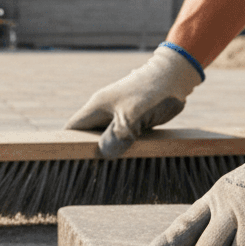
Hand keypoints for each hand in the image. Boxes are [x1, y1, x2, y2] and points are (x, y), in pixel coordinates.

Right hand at [64, 44, 202, 157]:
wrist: (177, 75)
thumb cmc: (152, 93)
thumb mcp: (132, 117)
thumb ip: (116, 137)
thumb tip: (104, 153)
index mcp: (97, 107)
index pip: (72, 129)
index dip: (67, 146)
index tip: (71, 163)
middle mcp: (104, 109)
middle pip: (88, 135)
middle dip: (90, 151)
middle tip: (95, 169)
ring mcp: (118, 112)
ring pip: (106, 136)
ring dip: (110, 149)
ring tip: (113, 165)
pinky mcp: (132, 116)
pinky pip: (121, 135)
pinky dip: (124, 145)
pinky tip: (131, 154)